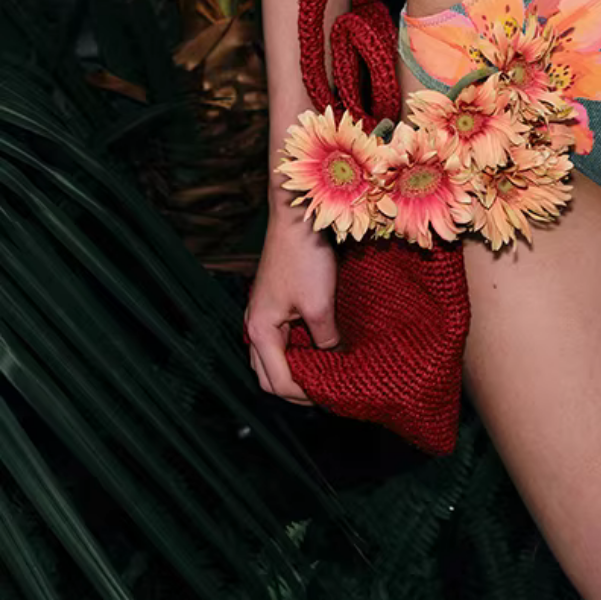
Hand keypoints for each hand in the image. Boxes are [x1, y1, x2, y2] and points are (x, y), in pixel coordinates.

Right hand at [244, 203, 339, 403]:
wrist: (296, 218)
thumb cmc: (304, 258)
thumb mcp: (320, 306)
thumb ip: (325, 340)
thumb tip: (334, 358)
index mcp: (260, 332)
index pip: (277, 382)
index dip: (303, 395)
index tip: (329, 397)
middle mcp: (254, 326)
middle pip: (268, 374)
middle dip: (295, 389)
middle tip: (325, 392)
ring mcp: (261, 313)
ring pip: (272, 357)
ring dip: (294, 369)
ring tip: (323, 373)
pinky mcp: (271, 302)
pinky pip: (279, 338)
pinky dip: (295, 350)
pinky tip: (317, 346)